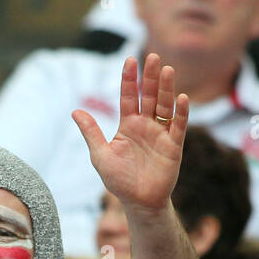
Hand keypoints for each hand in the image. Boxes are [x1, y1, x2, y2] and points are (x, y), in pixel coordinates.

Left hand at [72, 54, 189, 213]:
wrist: (138, 202)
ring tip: (168, 70)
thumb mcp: (100, 155)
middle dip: (150, 77)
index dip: (128, 79)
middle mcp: (145, 125)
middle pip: (149, 96)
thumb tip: (75, 111)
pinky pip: (179, 126)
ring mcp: (161, 134)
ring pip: (165, 106)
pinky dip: (181, 112)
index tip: (129, 60)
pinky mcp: (174, 146)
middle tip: (152, 56)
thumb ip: (91, 133)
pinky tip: (182, 98)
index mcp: (128, 125)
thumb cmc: (119, 180)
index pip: (128, 97)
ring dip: (166, 89)